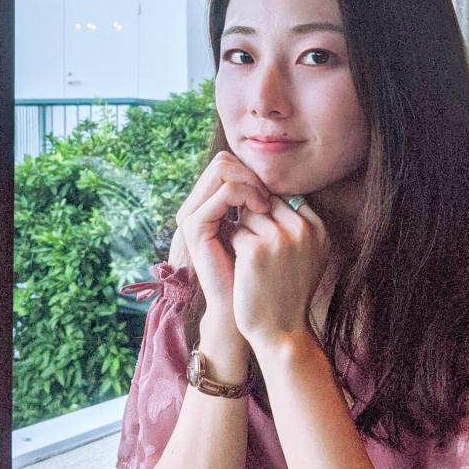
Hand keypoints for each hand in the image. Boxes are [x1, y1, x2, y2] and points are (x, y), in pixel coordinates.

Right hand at [175, 151, 271, 317]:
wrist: (240, 307)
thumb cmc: (256, 272)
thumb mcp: (259, 230)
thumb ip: (258, 203)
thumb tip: (278, 177)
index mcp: (205, 205)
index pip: (227, 164)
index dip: (252, 173)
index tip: (272, 196)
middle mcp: (194, 206)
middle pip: (222, 161)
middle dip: (251, 174)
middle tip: (269, 199)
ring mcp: (191, 215)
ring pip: (222, 169)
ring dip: (252, 183)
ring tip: (266, 206)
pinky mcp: (195, 227)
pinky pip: (224, 192)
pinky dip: (247, 195)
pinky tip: (261, 211)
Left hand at [230, 197, 328, 345]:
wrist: (282, 332)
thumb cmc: (289, 293)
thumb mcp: (308, 256)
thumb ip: (297, 225)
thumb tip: (271, 193)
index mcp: (319, 229)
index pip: (286, 198)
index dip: (270, 214)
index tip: (267, 236)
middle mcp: (304, 230)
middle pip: (266, 201)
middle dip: (255, 219)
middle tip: (257, 248)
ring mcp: (280, 238)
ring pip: (248, 214)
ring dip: (243, 232)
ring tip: (253, 260)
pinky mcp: (256, 249)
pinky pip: (235, 231)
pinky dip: (233, 246)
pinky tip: (243, 268)